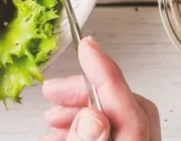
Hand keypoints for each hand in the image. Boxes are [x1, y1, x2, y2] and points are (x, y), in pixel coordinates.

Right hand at [42, 38, 160, 140]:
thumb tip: (91, 116)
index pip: (127, 105)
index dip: (105, 72)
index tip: (87, 47)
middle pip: (124, 104)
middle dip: (86, 91)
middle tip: (56, 90)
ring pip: (118, 117)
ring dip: (81, 111)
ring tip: (53, 117)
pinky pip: (115, 132)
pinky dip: (87, 126)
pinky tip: (62, 131)